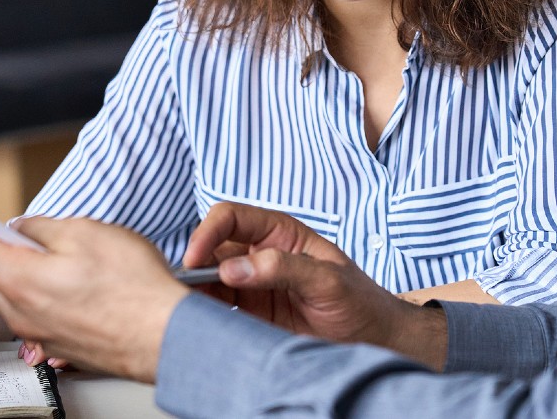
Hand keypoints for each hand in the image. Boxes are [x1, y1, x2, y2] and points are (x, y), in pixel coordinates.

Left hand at [0, 209, 188, 382]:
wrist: (163, 335)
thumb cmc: (131, 285)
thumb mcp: (86, 232)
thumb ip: (45, 228)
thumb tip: (24, 230)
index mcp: (18, 277)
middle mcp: (20, 310)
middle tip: (4, 230)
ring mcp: (39, 332)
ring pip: (11, 293)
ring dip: (17, 271)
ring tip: (50, 254)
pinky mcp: (59, 343)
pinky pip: (34, 312)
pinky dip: (39, 292)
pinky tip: (69, 283)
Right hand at [184, 202, 447, 368]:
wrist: (372, 339)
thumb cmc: (358, 301)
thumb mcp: (327, 279)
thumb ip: (282, 268)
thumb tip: (233, 268)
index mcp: (279, 232)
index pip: (232, 217)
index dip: (208, 232)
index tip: (195, 258)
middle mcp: (260, 253)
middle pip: (212, 248)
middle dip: (194, 265)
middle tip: (184, 290)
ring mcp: (253, 284)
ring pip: (209, 279)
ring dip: (194, 291)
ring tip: (186, 309)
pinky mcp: (250, 313)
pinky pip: (217, 307)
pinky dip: (202, 312)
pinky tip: (197, 322)